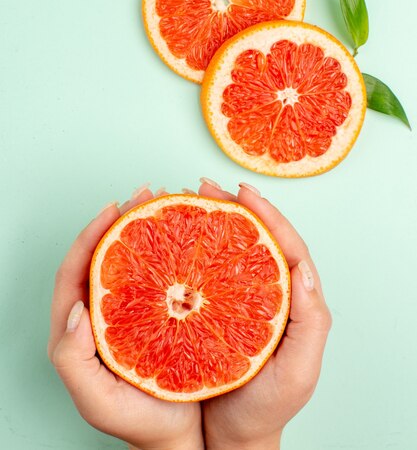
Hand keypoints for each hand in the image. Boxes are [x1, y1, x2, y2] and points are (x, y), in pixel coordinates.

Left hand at [47, 186, 203, 449]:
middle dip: (120, 220)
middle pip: (103, 256)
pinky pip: (158, 276)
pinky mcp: (157, 314)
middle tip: (145, 194)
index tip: (113, 209)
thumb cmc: (139, 423)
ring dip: (145, 229)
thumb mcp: (96, 402)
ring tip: (165, 204)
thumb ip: (72, 360)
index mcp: (80, 330)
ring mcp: (132, 312)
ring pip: (132, 260)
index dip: (90, 236)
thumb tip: (74, 308)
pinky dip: (169, 252)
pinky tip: (186, 239)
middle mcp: (104, 314)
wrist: (181, 438)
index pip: (75, 271)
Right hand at [198, 180, 331, 449]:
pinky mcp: (215, 309)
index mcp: (294, 302)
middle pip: (256, 239)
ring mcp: (240, 300)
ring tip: (191, 200)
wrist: (231, 437)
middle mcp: (268, 294)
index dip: (268, 215)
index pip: (286, 246)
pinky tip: (177, 238)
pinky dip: (195, 250)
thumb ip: (310, 323)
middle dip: (235, 208)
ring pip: (231, 250)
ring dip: (213, 221)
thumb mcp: (299, 372)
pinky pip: (208, 273)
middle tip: (206, 187)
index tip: (243, 191)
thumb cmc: (268, 407)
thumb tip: (303, 269)